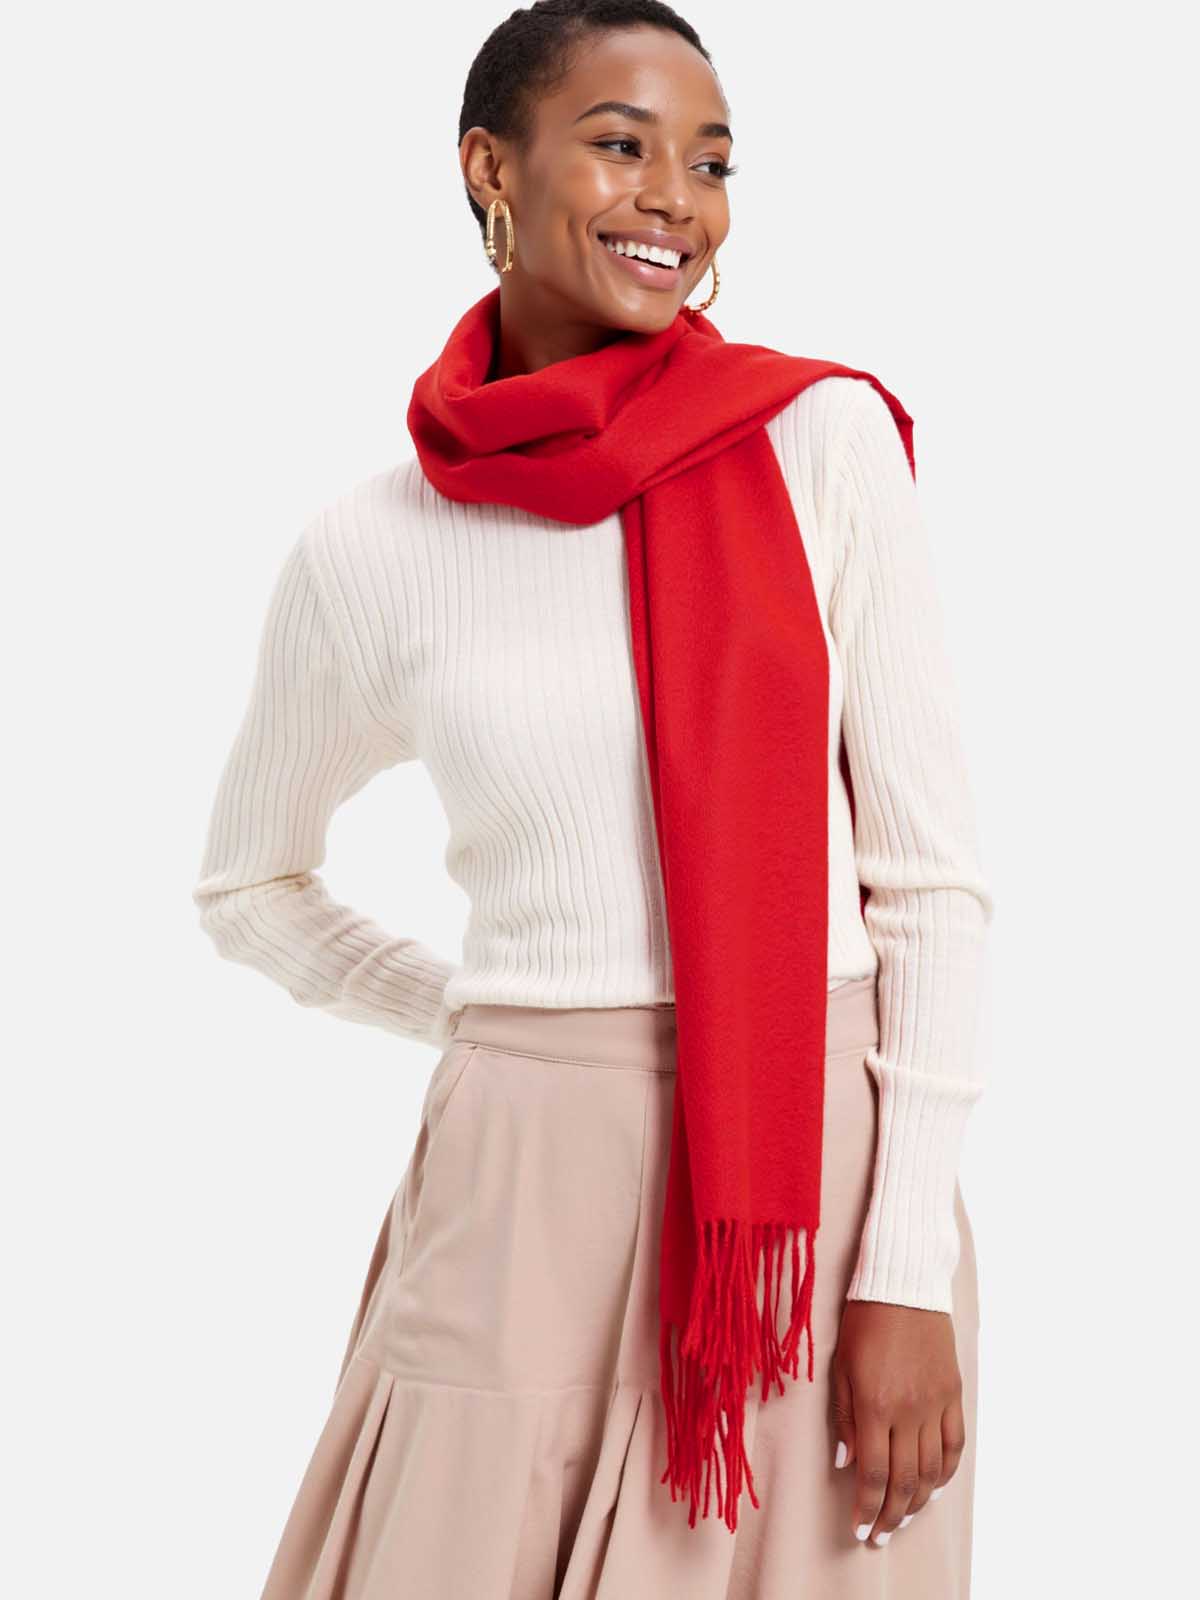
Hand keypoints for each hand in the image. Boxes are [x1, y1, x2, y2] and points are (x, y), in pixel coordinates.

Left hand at [830, 1299, 965, 1546]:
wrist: (903, 1285)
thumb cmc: (862, 1322)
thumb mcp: (840, 1366)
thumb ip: (843, 1417)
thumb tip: (846, 1463)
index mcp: (874, 1405)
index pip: (873, 1473)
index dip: (867, 1507)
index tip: (859, 1528)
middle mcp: (908, 1410)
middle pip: (905, 1480)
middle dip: (891, 1515)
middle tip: (879, 1536)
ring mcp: (935, 1404)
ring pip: (932, 1470)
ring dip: (917, 1502)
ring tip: (902, 1519)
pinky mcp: (953, 1394)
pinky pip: (954, 1445)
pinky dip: (945, 1473)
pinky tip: (933, 1487)